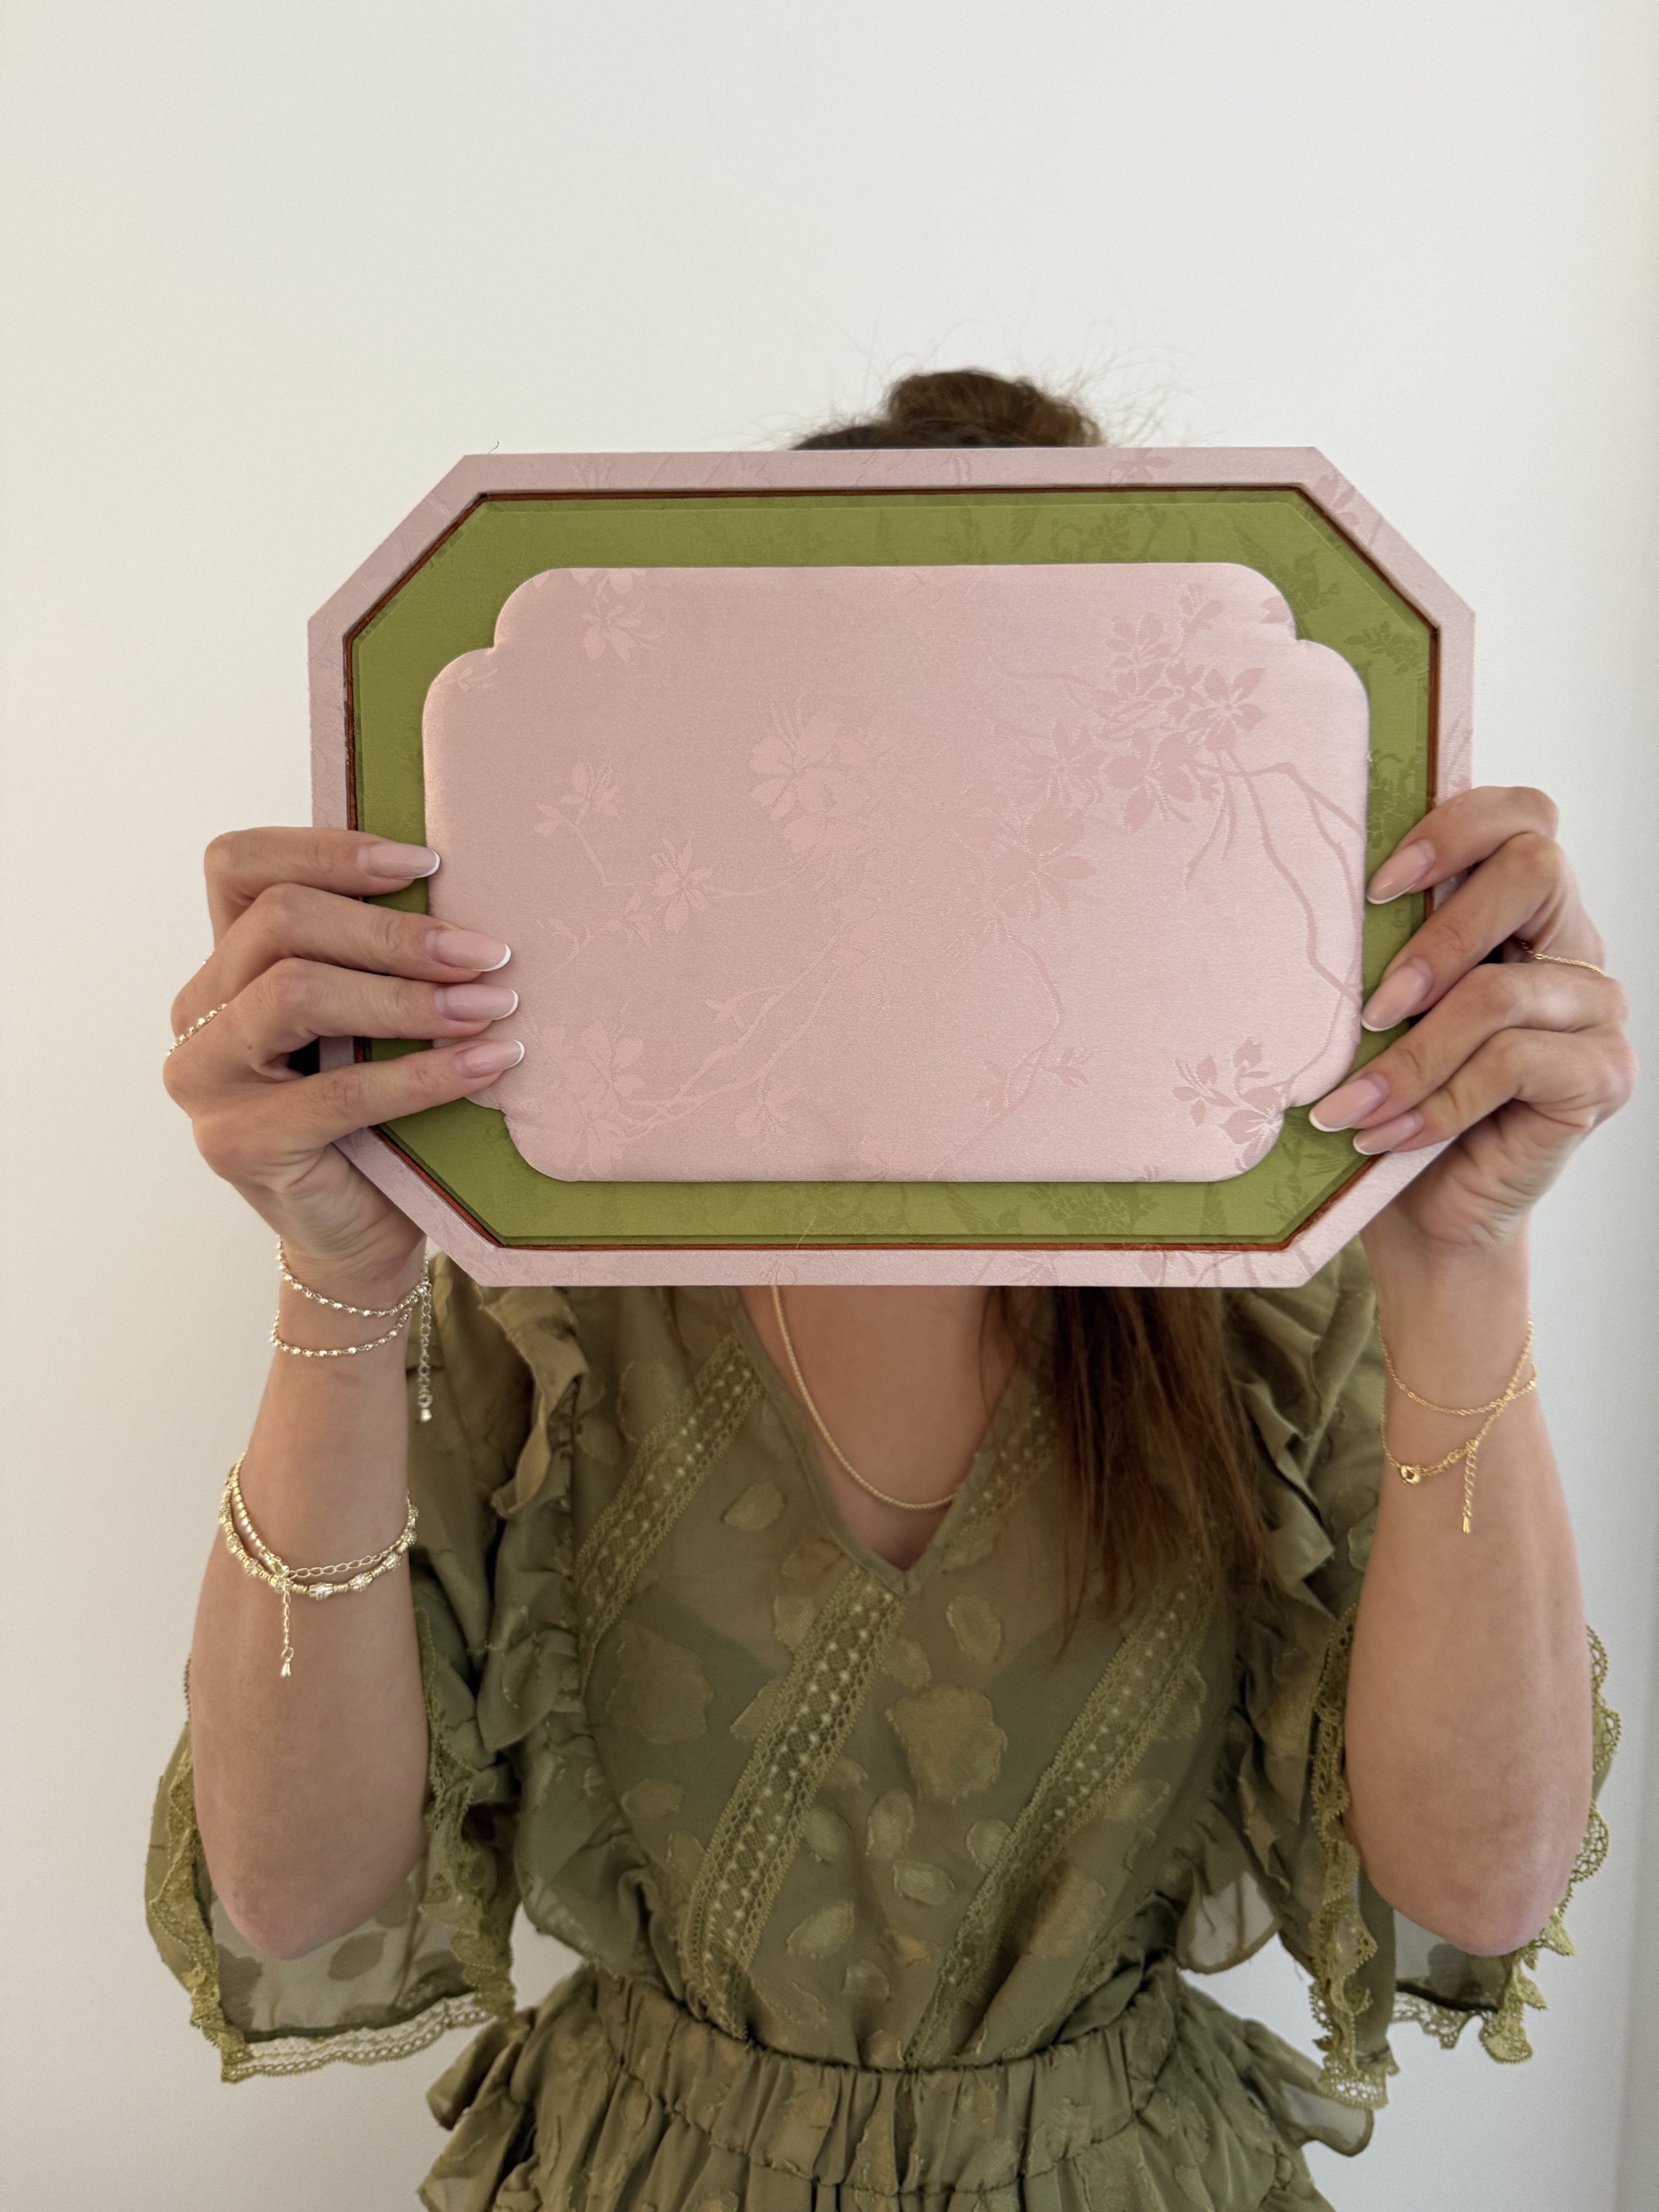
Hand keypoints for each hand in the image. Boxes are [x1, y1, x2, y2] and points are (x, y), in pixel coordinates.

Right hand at [163, 828, 522, 1294]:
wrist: (362, 1239)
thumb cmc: (380, 1119)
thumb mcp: (374, 1024)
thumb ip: (379, 962)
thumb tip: (467, 895)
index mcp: (225, 965)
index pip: (240, 865)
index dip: (329, 849)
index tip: (428, 862)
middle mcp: (199, 1013)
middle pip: (281, 921)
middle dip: (395, 930)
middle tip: (487, 952)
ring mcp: (206, 1080)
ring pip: (297, 991)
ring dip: (408, 995)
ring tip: (491, 1004)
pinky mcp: (238, 1143)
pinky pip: (338, 1091)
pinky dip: (424, 1075)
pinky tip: (488, 1062)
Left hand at [1307, 787, 1635, 1268]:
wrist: (1427, 1211)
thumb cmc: (1394, 1100)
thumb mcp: (1383, 1014)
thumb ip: (1385, 950)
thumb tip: (1323, 906)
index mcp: (1522, 911)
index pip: (1523, 815)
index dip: (1454, 829)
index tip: (1376, 887)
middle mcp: (1572, 947)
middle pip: (1535, 869)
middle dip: (1439, 936)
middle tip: (1371, 1009)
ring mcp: (1596, 1012)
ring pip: (1500, 992)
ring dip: (1411, 1056)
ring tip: (1349, 1106)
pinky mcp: (1601, 1076)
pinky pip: (1512, 1065)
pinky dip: (1437, 1103)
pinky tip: (1387, 1135)